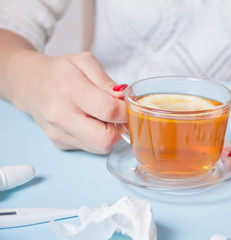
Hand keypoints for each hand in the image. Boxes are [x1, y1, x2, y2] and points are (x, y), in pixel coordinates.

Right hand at [8, 51, 126, 153]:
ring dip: (109, 134)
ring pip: (99, 147)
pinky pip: (89, 147)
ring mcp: (58, 133)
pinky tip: (90, 122)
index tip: (127, 105)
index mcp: (70, 90)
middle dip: (120, 129)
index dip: (125, 111)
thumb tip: (123, 98)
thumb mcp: (84, 62)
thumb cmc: (60, 71)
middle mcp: (61, 115)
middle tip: (118, 116)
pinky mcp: (59, 143)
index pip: (109, 110)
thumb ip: (106, 80)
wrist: (29, 83)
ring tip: (102, 116)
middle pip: (105, 139)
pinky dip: (96, 137)